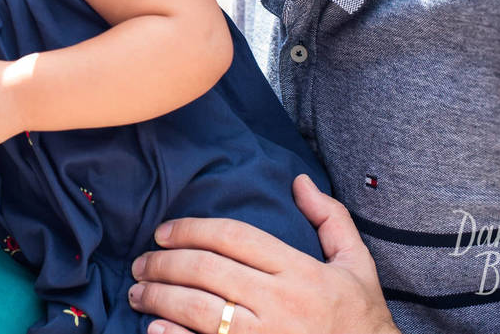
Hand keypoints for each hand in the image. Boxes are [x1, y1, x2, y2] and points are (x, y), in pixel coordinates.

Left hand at [127, 174, 399, 333]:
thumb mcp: (357, 265)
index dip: (191, 229)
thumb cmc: (361, 319)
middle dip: (164, 263)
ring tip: (138, 291)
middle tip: (141, 262)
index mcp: (300, 272)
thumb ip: (331, 219)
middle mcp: (281, 303)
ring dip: (159, 297)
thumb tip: (299, 181)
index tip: (164, 231)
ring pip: (199, 309)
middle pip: (207, 270)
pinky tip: (154, 328)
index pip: (234, 236)